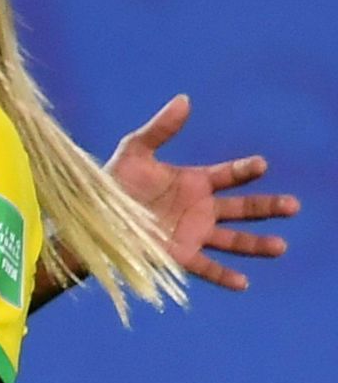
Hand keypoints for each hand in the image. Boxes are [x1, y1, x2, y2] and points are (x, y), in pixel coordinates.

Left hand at [106, 94, 298, 290]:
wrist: (90, 215)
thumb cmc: (112, 180)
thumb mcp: (134, 150)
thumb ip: (160, 129)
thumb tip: (184, 99)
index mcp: (194, 182)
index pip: (229, 175)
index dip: (245, 170)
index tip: (260, 165)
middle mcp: (199, 208)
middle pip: (242, 208)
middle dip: (267, 207)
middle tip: (293, 206)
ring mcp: (192, 233)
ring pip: (233, 240)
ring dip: (256, 244)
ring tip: (281, 246)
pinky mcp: (178, 255)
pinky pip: (206, 268)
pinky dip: (224, 276)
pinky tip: (243, 282)